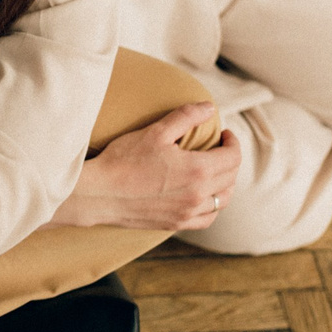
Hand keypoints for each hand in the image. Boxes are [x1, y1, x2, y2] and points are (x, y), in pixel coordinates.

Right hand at [52, 103, 240, 232]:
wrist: (99, 193)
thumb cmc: (124, 160)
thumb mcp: (156, 132)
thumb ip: (186, 117)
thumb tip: (209, 108)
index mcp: (198, 169)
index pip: (233, 157)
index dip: (233, 142)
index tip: (224, 134)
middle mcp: (198, 194)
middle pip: (231, 177)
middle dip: (230, 159)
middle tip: (218, 148)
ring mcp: (188, 212)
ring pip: (223, 200)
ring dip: (226, 183)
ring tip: (215, 171)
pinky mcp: (176, 223)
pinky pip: (207, 218)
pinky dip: (213, 206)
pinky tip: (204, 197)